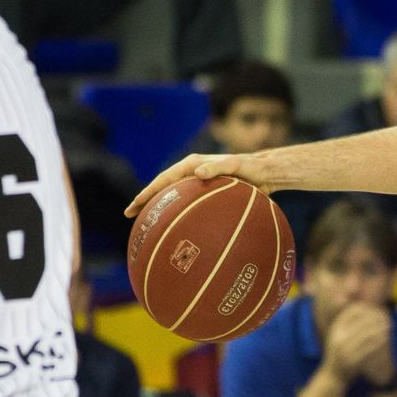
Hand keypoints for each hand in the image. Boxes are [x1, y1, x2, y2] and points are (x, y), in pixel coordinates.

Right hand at [124, 152, 270, 217]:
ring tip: (148, 225)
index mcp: (192, 164)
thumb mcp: (235, 165)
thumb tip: (199, 173)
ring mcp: (199, 184)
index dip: (147, 193)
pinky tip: (180, 231)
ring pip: (175, 198)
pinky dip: (181, 215)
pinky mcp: (208, 194)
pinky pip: (191, 205)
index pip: (163, 180)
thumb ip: (217, 167)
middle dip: (146, 201)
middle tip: (130, 216)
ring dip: (161, 209)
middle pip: (163, 189)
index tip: (134, 206)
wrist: (265, 172)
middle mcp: (192, 174)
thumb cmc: (250, 167)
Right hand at [323, 304, 391, 380]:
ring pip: (366, 334)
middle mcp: (338, 337)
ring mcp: (344, 349)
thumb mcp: (339, 337)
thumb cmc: (340, 354)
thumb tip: (363, 309)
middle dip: (375, 318)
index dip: (365, 309)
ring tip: (389, 325)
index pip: (351, 313)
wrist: (333, 376)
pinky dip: (378, 341)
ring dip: (379, 328)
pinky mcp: (352, 359)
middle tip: (387, 316)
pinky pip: (369, 348)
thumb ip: (348, 325)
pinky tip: (386, 338)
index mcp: (335, 329)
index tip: (377, 308)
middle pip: (360, 322)